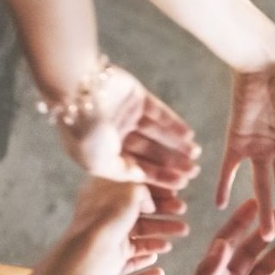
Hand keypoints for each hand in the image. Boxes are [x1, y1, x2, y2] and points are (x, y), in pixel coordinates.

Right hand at [54, 64, 200, 188]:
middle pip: (149, 151)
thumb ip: (122, 173)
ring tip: (195, 154)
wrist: (79, 90)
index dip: (159, 176)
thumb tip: (141, 179)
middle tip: (195, 171)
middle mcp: (113, 133)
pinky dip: (173, 124)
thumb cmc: (84, 131)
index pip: (136, 167)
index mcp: (101, 151)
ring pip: (156, 133)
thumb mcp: (100, 164)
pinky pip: (158, 113)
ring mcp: (124, 114)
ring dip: (176, 144)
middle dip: (172, 162)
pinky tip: (189, 136)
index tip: (181, 184)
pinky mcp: (135, 96)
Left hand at [63, 179, 185, 274]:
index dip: (152, 192)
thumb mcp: (127, 194)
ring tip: (180, 239)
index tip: (176, 192)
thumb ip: (142, 190)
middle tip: (183, 215)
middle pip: (133, 222)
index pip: (127, 194)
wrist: (84, 271)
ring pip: (134, 248)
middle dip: (161, 219)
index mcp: (97, 204)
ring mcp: (101, 254)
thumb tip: (149, 201)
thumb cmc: (104, 229)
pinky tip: (159, 273)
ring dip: (158, 243)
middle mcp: (98, 228)